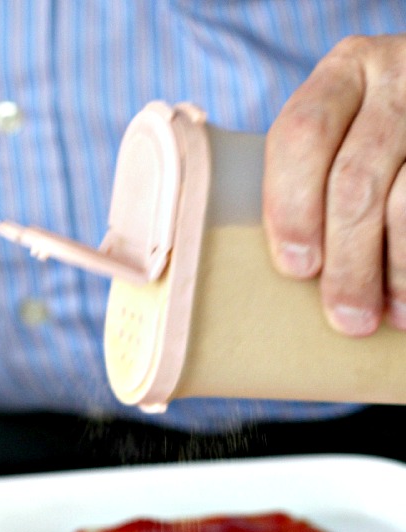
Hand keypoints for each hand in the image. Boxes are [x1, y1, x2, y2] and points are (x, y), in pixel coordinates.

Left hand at [262, 34, 405, 335]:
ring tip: (386, 316)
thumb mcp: (346, 134)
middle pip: (356, 180)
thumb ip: (311, 177)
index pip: (303, 134)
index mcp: (345, 73)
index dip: (292, 207)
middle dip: (347, 262)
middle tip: (345, 318)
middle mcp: (397, 80)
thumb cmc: (376, 141)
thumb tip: (276, 274)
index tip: (296, 268)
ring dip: (395, 272)